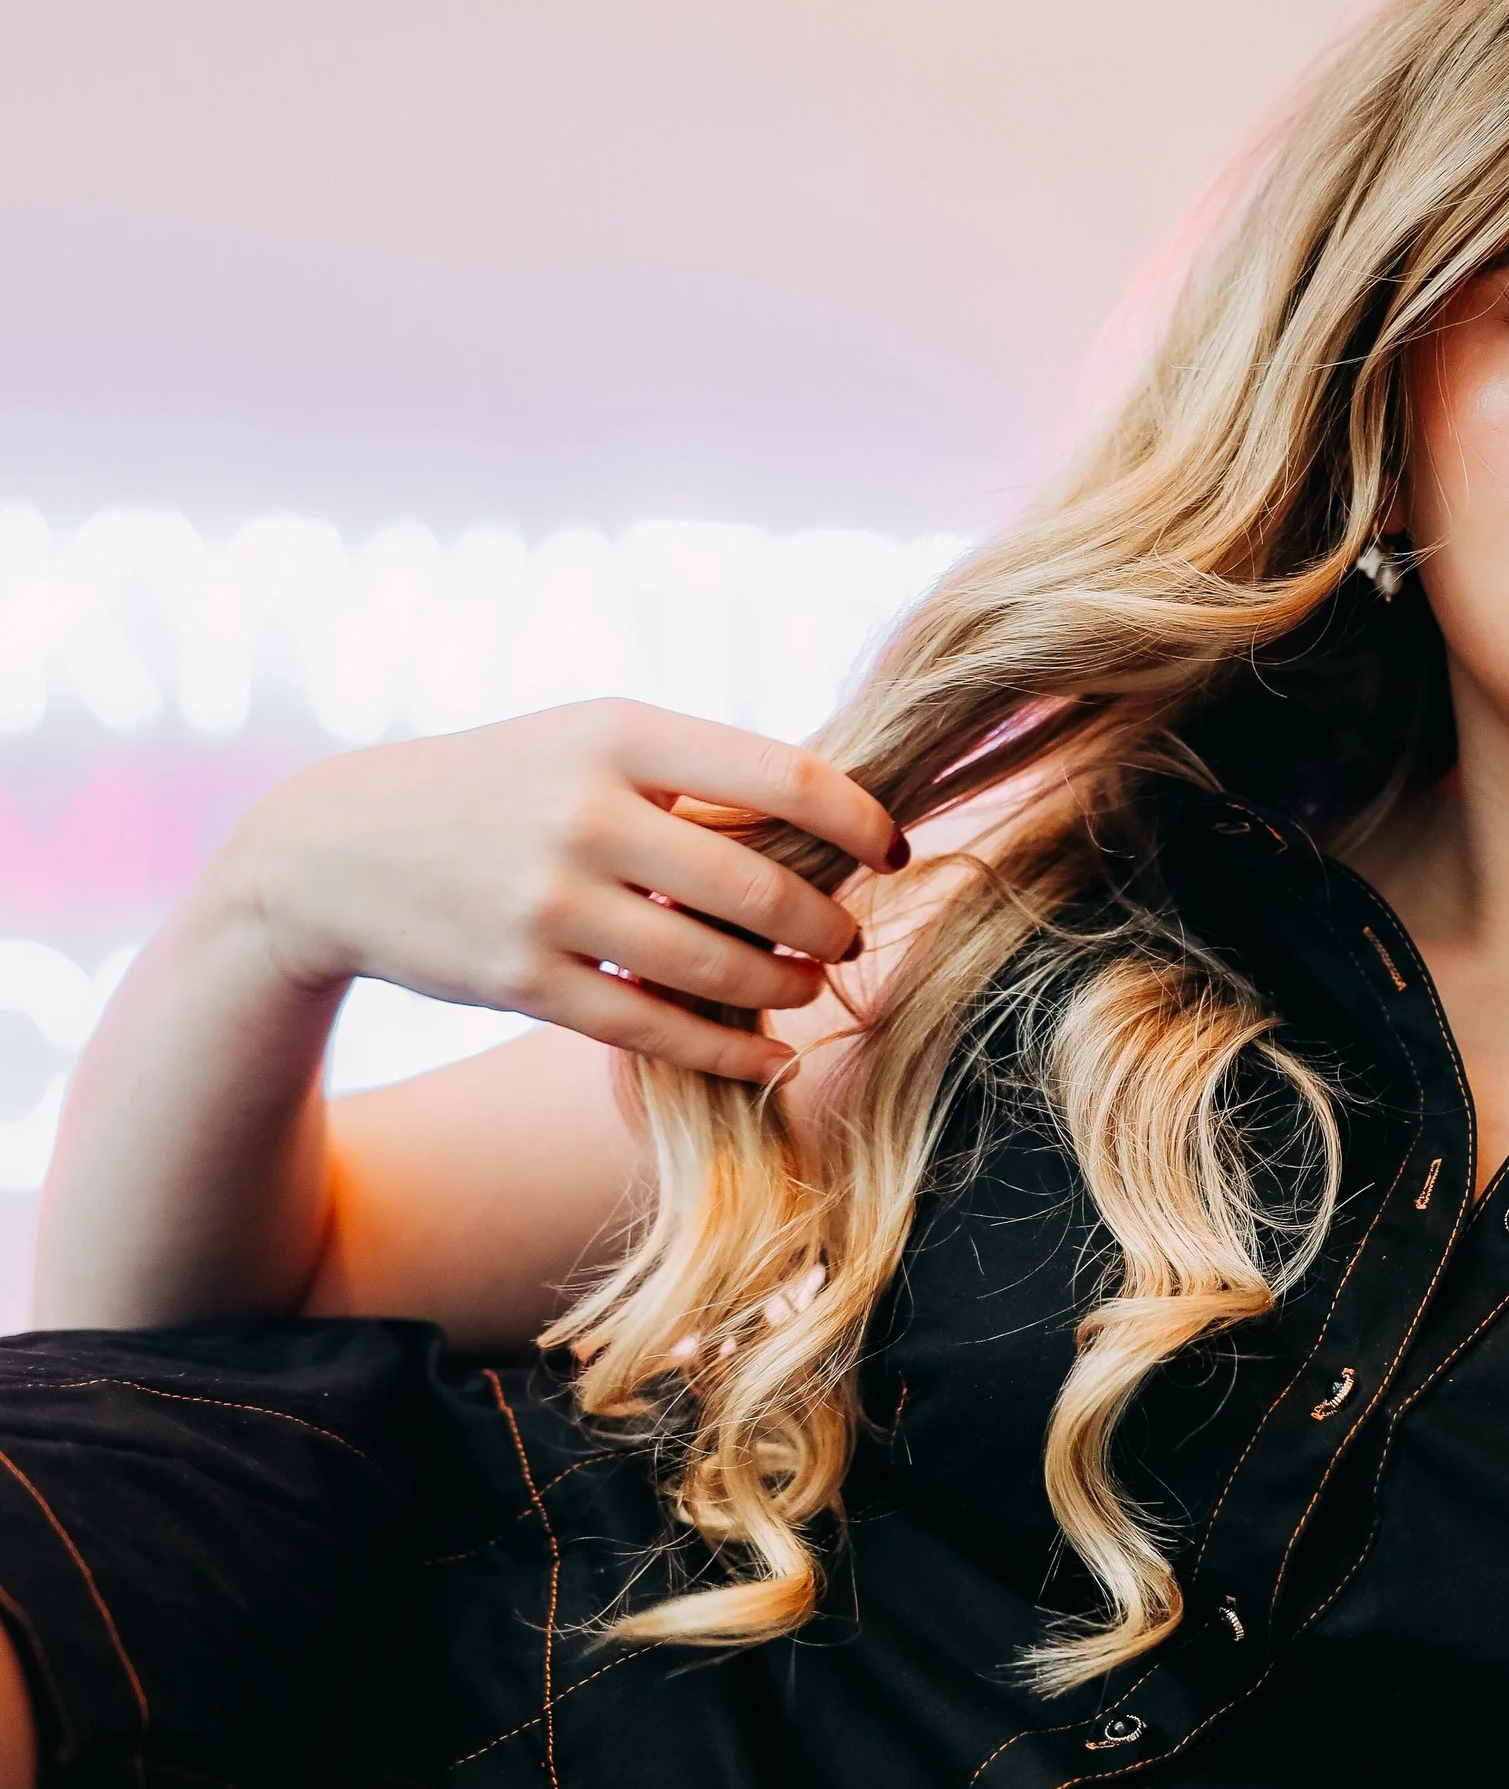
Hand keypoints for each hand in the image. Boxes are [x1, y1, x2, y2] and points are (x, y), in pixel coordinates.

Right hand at [217, 700, 904, 1084]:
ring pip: (713, 966)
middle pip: (758, 885)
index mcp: (617, 733)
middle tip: (848, 938)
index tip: (892, 848)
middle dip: (826, 924)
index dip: (857, 820)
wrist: (336, 849)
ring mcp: (551, 901)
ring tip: (806, 986)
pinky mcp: (523, 981)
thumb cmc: (499, 787)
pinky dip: (727, 1050)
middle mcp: (586, 812)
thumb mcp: (585, 742)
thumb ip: (691, 774)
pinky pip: (654, 1029)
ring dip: (783, 987)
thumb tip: (829, 815)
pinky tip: (767, 1055)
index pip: (780, 774)